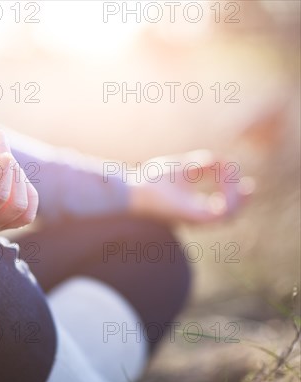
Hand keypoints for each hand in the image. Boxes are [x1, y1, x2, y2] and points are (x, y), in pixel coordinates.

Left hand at [128, 150, 253, 223]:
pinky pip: (222, 213)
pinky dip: (229, 197)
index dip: (232, 191)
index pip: (220, 207)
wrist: (132, 189)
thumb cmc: (151, 179)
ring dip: (235, 196)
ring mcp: (194, 220)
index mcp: (193, 209)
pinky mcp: (193, 217)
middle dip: (241, 200)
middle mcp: (195, 218)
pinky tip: (226, 182)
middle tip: (249, 185)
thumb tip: (221, 162)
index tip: (231, 172)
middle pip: (229, 215)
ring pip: (229, 215)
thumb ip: (203, 164)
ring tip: (236, 181)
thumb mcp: (183, 167)